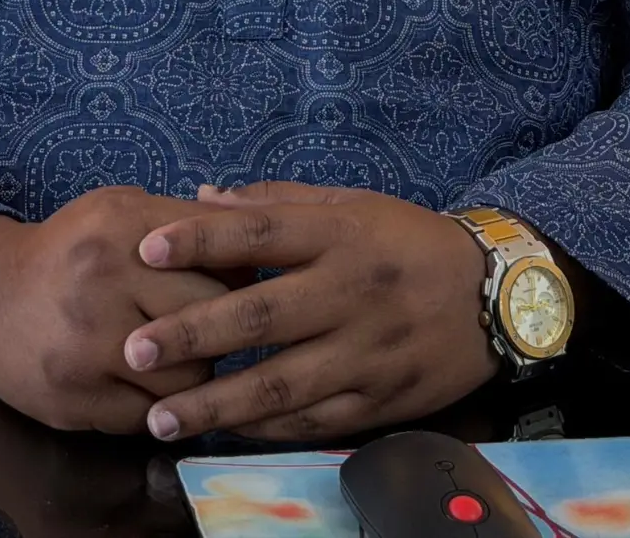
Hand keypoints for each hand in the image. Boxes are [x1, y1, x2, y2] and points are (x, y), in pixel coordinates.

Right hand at [0, 187, 230, 432]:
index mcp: (121, 226)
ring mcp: (86, 347)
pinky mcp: (73, 399)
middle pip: (209, 317)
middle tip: (216, 327)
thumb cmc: (71, 250)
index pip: (217, 253)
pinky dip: (157, 404)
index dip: (240, 271)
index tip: (245, 283)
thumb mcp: (122, 210)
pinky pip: (149, 416)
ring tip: (183, 357)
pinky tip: (147, 382)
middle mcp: (103, 283)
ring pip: (187, 378)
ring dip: (194, 372)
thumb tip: (256, 247)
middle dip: (222, 325)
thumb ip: (187, 222)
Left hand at [126, 181, 498, 441]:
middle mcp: (349, 292)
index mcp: (340, 234)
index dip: (202, 238)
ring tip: (160, 417)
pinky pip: (311, 422)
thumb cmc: (408, 241)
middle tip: (134, 350)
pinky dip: (263, 431)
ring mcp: (364, 353)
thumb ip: (275, 203)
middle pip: (261, 315)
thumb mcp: (351, 204)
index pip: (261, 231)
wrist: (495, 296)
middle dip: (192, 335)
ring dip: (215, 404)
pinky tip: (222, 432)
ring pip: (280, 385)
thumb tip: (201, 196)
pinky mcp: (378, 401)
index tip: (146, 246)